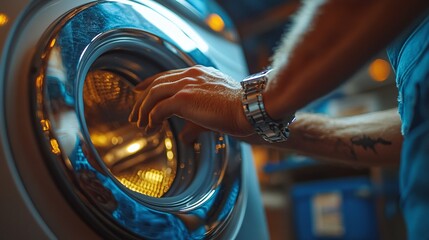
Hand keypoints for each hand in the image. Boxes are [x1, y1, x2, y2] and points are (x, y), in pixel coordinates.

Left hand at [128, 65, 252, 137]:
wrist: (250, 108)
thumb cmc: (238, 111)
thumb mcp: (214, 111)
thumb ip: (196, 122)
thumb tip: (186, 139)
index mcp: (198, 72)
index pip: (167, 75)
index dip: (150, 83)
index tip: (140, 91)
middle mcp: (190, 74)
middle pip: (157, 83)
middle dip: (142, 99)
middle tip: (134, 114)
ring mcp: (187, 84)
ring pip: (154, 94)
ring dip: (144, 110)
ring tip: (140, 124)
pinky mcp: (185, 98)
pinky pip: (159, 108)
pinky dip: (151, 118)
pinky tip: (151, 128)